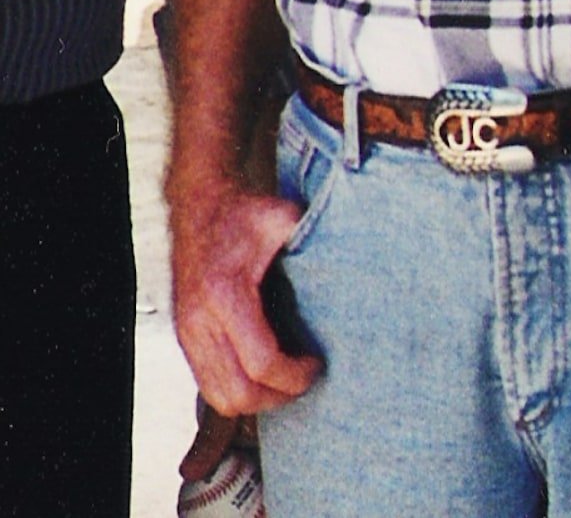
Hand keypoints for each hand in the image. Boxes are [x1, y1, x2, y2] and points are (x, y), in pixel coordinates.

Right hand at [170, 179, 323, 415]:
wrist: (198, 207)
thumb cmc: (240, 213)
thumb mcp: (282, 218)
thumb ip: (310, 239)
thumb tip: (348, 257)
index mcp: (225, 295)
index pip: (260, 361)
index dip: (293, 375)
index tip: (316, 365)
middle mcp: (200, 323)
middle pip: (237, 393)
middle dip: (277, 397)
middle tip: (305, 380)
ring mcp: (188, 334)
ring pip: (218, 397)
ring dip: (255, 400)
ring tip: (287, 382)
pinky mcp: (185, 338)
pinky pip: (207, 384)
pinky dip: (236, 390)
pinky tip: (262, 373)